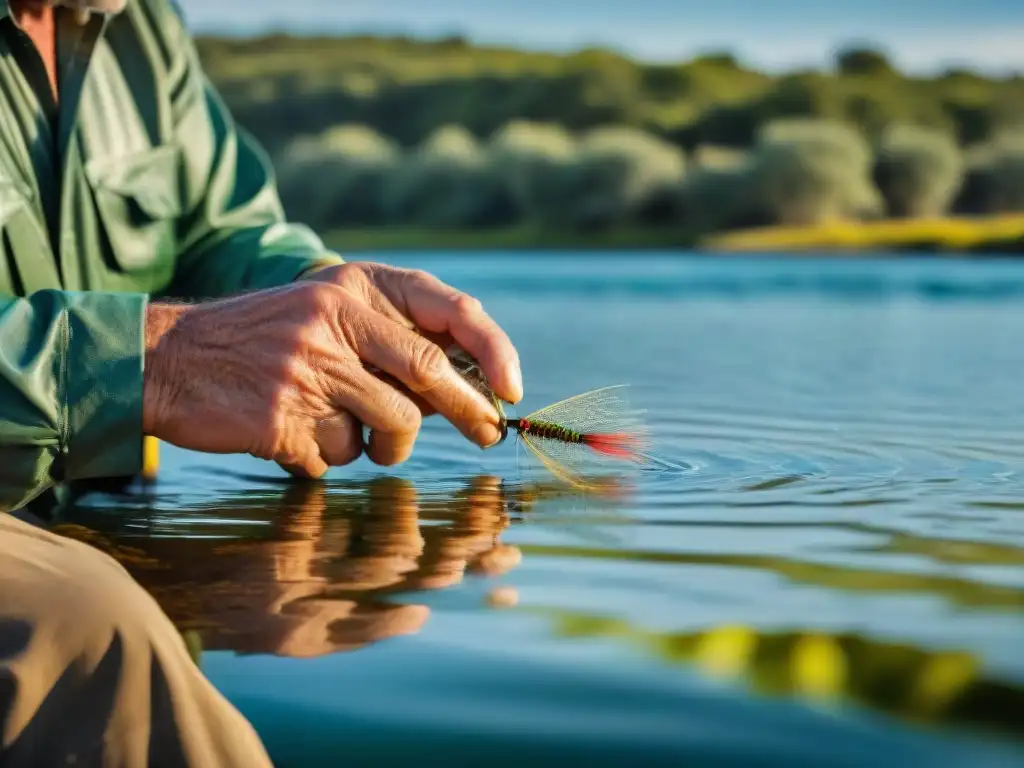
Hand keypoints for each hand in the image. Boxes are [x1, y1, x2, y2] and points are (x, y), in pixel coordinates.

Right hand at [142, 263, 521, 476]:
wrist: (171, 358)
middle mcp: (334, 318)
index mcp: (354, 286)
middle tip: (488, 434)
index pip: (448, 309)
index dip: (493, 349)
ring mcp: (307, 368)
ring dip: (388, 448)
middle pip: (431, 372)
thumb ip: (389, 339)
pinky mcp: (282, 417)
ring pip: (393, 425)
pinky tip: (297, 437)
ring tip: (360, 440)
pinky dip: (330, 457)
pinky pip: (339, 456)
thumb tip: (469, 387)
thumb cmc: (265, 341)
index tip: (513, 388)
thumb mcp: (327, 312)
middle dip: (470, 411)